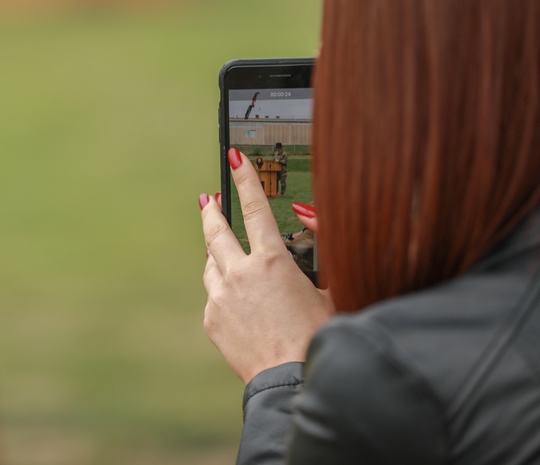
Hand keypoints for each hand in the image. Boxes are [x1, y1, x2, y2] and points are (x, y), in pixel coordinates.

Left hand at [200, 149, 333, 383]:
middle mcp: (240, 273)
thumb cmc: (318, 338)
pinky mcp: (211, 319)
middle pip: (217, 231)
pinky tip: (234, 298)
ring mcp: (221, 296)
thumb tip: (308, 221)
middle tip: (209, 198)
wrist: (290, 381)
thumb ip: (319, 253)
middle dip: (212, 210)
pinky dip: (221, 289)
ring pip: (211, 263)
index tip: (234, 159)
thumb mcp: (330, 289)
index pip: (256, 209)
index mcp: (273, 261)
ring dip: (217, 253)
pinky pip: (213, 295)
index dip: (245, 180)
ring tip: (222, 250)